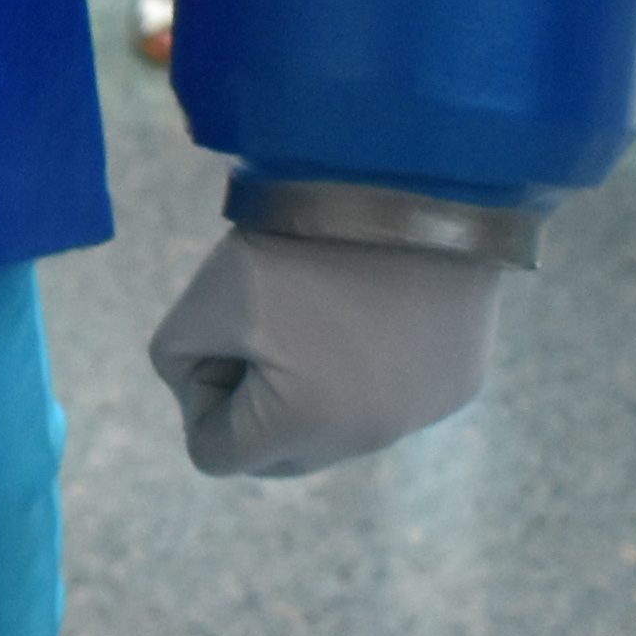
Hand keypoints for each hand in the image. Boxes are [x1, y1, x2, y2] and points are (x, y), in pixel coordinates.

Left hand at [149, 226, 505, 479]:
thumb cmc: (301, 239)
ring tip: (326, 305)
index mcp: (302, 427)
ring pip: (338, 428)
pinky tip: (376, 303)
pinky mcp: (458, 383)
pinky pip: (393, 397)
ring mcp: (421, 414)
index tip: (231, 332)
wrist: (415, 182)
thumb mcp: (207, 295)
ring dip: (317, 387)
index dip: (204, 390)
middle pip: (279, 453)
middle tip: (272, 321)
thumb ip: (176, 360)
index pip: (214, 453)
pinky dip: (373, 365)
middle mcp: (368, 439)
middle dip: (259, 400)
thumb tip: (207, 391)